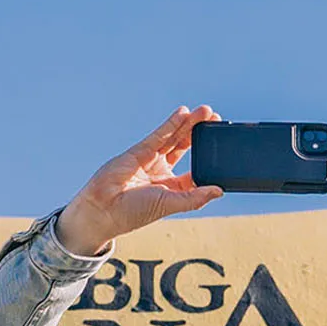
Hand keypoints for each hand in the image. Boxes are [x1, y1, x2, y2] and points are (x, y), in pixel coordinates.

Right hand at [56, 107, 223, 254]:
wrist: (103, 209)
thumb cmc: (134, 213)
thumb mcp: (170, 205)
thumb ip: (195, 198)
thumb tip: (219, 191)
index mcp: (172, 188)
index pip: (195, 170)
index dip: (208, 159)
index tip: (223, 148)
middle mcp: (162, 172)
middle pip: (186, 147)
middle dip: (200, 133)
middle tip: (216, 119)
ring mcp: (150, 159)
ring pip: (174, 138)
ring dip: (189, 124)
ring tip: (206, 112)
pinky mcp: (139, 150)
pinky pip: (159, 135)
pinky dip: (171, 123)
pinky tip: (184, 113)